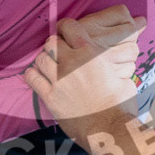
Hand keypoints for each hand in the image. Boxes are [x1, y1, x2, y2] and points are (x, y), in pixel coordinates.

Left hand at [23, 8, 144, 125]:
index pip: (69, 27)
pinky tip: (37, 76)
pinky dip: (33, 75)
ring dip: (43, 60)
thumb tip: (110, 59)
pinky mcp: (50, 97)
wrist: (110, 128)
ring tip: (48, 65)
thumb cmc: (120, 103)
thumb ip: (109, 63)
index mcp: (90, 53)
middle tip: (58, 53)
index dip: (65, 28)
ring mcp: (59, 80)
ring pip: (40, 59)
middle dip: (54, 46)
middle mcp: (72, 63)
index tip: (65, 33)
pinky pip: (32, 78)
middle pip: (51, 42)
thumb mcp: (122, 75)